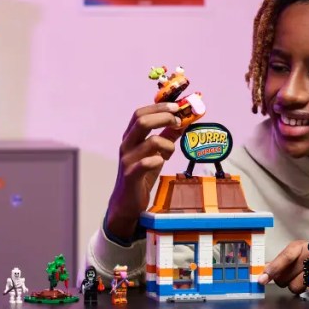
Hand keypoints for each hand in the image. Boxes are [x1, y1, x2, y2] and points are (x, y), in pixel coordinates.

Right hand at [106, 102, 182, 240]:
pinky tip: (161, 162)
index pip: (140, 113)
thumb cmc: (141, 175)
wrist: (127, 201)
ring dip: (167, 144)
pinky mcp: (131, 175)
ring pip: (151, 142)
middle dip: (164, 117)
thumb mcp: (156, 153)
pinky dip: (158, 160)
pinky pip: (146, 163)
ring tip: (170, 152)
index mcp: (131, 137)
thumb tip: (182, 122)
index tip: (177, 106)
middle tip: (178, 122)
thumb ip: (166, 137)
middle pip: (141, 121)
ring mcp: (128, 160)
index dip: (159, 107)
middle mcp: (127, 145)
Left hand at [259, 240, 308, 294]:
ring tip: (304, 278)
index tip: (262, 279)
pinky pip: (308, 290)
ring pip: (295, 286)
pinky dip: (307, 288)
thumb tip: (264, 270)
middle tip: (292, 274)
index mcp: (299, 247)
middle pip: (285, 276)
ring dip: (296, 285)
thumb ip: (280, 262)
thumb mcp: (296, 254)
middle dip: (284, 279)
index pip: (285, 257)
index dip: (273, 269)